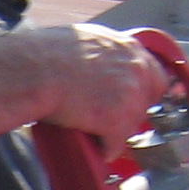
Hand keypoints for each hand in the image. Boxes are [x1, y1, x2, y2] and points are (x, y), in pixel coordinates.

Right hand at [14, 24, 170, 142]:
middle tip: (107, 118)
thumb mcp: (85, 40)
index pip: (154, 76)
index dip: (141, 92)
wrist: (34, 69)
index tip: (131, 101)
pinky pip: (115, 145)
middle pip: (146, 103)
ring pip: (131, 126)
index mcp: (128, 48)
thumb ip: (104, 54)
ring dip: (114, 132)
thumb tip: (101, 68)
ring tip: (92, 129)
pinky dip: (103, 149)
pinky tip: (92, 145)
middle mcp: (136, 70)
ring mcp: (129, 96)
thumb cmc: (46, 53)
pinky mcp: (116, 121)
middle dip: (128, 113)